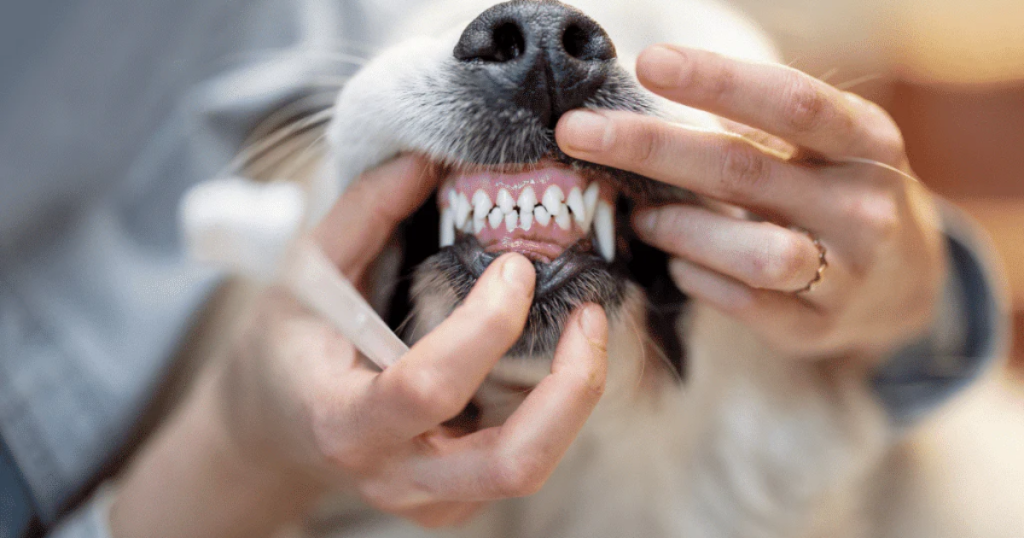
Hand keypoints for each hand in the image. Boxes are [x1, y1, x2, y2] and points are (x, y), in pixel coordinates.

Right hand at [111, 156, 607, 536]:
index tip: (515, 266)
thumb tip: (425, 160)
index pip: (427, 388)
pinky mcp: (457, 501)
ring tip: (588, 329)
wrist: (276, 432)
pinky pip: (522, 461)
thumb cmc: (289, 348)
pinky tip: (551, 357)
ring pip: (530, 469)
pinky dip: (553, 409)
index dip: (484, 326)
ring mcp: (431, 500)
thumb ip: (363, 215)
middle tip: (591, 316)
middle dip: (571, 389)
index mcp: (344, 422)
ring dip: (575, 399)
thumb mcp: (306, 275)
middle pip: (511, 464)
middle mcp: (395, 476)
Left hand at [555, 45, 946, 360]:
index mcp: (867, 142)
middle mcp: (864, 206)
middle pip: (743, 171)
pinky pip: (742, 303)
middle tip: (578, 133)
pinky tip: (679, 263)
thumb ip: (755, 125)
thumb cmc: (838, 192)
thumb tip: (650, 92)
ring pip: (749, 251)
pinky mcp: (816, 327)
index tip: (648, 63)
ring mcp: (846, 274)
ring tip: (641, 216)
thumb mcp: (823, 147)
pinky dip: (696, 278)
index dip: (718, 80)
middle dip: (650, 148)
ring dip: (677, 228)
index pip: (790, 102)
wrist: (908, 284)